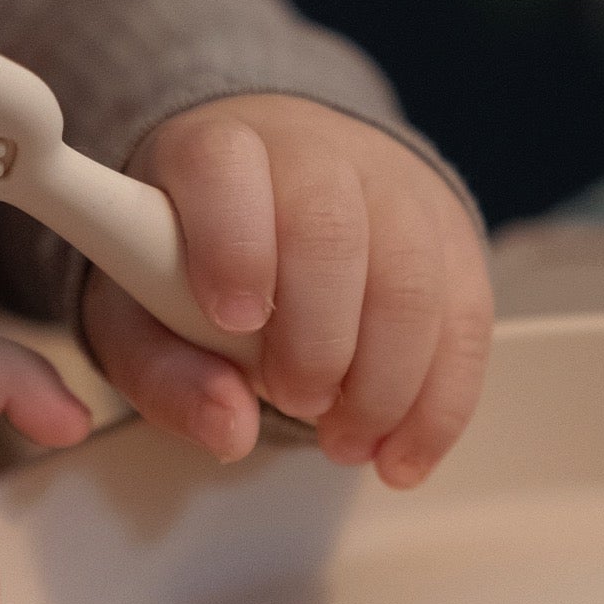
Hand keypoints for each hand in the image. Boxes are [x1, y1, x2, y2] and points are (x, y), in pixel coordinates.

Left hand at [83, 98, 492, 486]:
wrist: (273, 192)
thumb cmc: (194, 258)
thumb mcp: (136, 313)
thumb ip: (161, 371)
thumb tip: (230, 427)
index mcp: (216, 150)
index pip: (225, 169)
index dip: (234, 244)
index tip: (234, 319)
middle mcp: (313, 153)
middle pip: (333, 230)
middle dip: (318, 341)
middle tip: (293, 402)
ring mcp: (392, 187)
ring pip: (412, 277)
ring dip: (384, 384)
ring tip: (344, 441)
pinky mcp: (449, 234)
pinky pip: (467, 318)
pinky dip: (439, 403)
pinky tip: (401, 453)